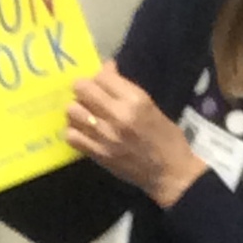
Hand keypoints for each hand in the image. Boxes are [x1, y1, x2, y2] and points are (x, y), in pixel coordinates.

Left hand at [67, 60, 207, 208]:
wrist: (170, 173)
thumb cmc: (167, 138)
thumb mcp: (151, 107)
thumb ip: (126, 90)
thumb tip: (106, 69)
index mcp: (136, 100)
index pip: (102, 76)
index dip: (99, 76)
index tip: (102, 81)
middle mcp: (117, 115)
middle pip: (82, 89)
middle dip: (83, 89)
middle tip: (89, 96)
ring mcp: (105, 135)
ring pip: (72, 110)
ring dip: (77, 110)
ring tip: (85, 114)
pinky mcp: (97, 153)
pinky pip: (71, 136)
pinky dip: (74, 131)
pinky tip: (84, 132)